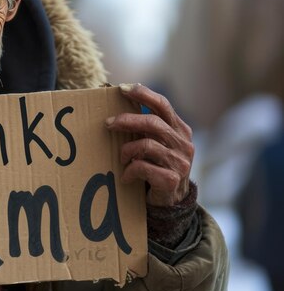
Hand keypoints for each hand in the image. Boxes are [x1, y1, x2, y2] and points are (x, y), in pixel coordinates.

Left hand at [105, 84, 193, 206]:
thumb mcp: (158, 144)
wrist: (171, 202)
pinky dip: (129, 171)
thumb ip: (148, 128)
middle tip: (108, 123)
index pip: (163, 105)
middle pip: (152, 122)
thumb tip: (119, 108)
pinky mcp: (172, 180)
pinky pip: (142, 167)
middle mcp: (183, 143)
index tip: (122, 88)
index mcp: (180, 130)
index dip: (143, 94)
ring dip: (127, 150)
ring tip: (121, 158)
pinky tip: (126, 176)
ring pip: (146, 145)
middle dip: (126, 120)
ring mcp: (180, 162)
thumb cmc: (158, 166)